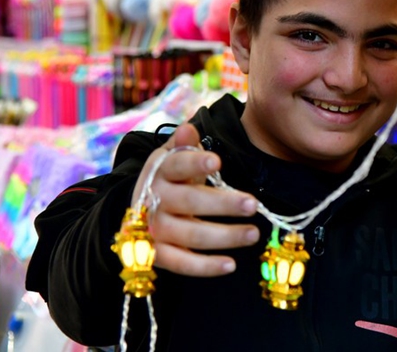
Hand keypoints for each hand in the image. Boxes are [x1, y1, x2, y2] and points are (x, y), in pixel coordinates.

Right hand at [132, 123, 259, 275]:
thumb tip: (190, 129)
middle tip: (253, 204)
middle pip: (189, 201)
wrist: (142, 210)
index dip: (195, 164)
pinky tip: (230, 264)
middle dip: (222, 203)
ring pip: (189, 235)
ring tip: (253, 234)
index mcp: (160, 171)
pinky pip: (181, 263)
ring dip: (224, 236)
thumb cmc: (171, 179)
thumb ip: (184, 145)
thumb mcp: (174, 157)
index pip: (176, 165)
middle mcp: (153, 200)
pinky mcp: (158, 254)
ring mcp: (154, 229)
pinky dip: (205, 267)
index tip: (218, 162)